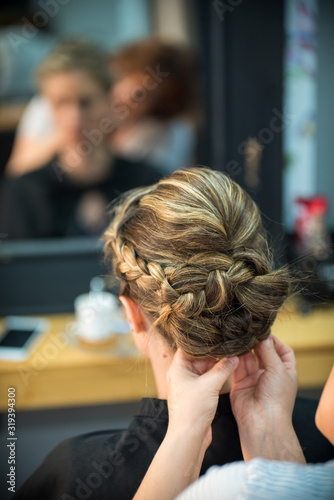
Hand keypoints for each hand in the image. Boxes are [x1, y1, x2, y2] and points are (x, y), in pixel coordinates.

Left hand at [167, 349, 237, 449]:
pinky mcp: (196, 395)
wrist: (189, 437)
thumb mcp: (210, 384)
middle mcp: (181, 375)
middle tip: (228, 345)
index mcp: (177, 368)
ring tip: (232, 355)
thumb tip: (234, 357)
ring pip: (204, 369)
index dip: (202, 340)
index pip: (188, 347)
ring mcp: (189, 385)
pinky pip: (207, 380)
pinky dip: (216, 375)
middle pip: (198, 357)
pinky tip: (229, 370)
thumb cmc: (192, 409)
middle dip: (213, 353)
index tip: (216, 335)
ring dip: (216, 365)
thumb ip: (223, 368)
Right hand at [230, 335, 303, 462]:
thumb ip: (269, 351)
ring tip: (238, 340)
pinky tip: (231, 351)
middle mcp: (269, 375)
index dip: (275, 342)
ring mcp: (254, 380)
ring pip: (248, 359)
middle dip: (256, 344)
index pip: (282, 352)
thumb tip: (264, 336)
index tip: (265, 333)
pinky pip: (236, 368)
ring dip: (243, 350)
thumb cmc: (277, 398)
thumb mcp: (278, 369)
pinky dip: (233, 360)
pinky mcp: (240, 384)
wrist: (262, 422)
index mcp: (285, 372)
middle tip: (248, 334)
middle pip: (262, 353)